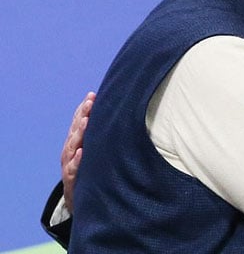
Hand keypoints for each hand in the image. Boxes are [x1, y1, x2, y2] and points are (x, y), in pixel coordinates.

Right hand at [61, 91, 94, 211]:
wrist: (80, 202)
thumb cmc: (91, 171)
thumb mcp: (94, 153)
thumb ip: (100, 137)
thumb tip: (119, 116)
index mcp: (77, 143)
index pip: (80, 122)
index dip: (85, 109)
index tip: (92, 95)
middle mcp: (71, 152)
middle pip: (76, 131)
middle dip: (83, 115)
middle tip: (90, 103)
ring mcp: (69, 165)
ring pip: (73, 147)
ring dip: (79, 133)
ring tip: (86, 121)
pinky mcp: (72, 181)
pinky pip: (74, 170)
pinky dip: (77, 161)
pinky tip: (82, 152)